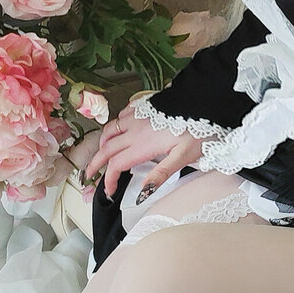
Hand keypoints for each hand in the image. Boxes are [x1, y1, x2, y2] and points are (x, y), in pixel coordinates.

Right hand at [81, 101, 206, 198]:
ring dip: (102, 144)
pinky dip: (114, 126)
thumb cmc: (199, 129)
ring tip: (100, 153)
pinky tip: (119, 130)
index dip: (109, 180)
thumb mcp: (184, 157)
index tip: (110, 191)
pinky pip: (121, 116)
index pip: (117, 165)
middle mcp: (135, 130)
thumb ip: (161, 174)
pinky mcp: (143, 106)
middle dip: (95, 163)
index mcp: (143, 145)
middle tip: (89, 174)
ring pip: (110, 130)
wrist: (205, 101)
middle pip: (107, 148)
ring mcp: (137, 116)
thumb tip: (142, 192)